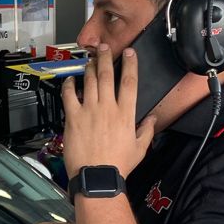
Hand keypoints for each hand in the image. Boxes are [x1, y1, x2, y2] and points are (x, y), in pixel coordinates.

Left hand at [61, 44, 154, 180]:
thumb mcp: (140, 148)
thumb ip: (147, 130)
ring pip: (89, 81)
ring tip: (90, 59)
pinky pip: (70, 95)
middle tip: (104, 47)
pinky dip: (70, 85)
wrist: (97, 176)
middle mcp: (108, 107)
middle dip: (106, 58)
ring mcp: (89, 111)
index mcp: (126, 114)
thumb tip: (153, 118)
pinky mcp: (73, 117)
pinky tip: (71, 79)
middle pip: (107, 75)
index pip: (130, 82)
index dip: (130, 64)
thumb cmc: (119, 165)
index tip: (129, 53)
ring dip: (89, 68)